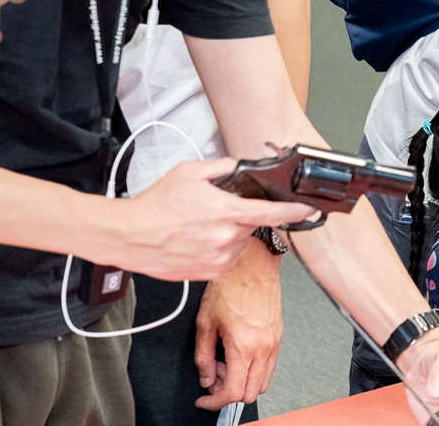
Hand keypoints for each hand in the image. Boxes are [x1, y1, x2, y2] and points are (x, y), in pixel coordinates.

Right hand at [114, 158, 314, 280]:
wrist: (130, 235)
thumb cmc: (155, 205)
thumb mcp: (189, 172)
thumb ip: (221, 167)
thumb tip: (237, 166)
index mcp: (226, 212)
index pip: (272, 213)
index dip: (294, 212)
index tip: (308, 211)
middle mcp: (227, 237)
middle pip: (251, 225)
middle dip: (239, 217)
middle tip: (212, 212)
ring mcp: (219, 258)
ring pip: (238, 243)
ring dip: (228, 235)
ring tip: (199, 228)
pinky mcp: (210, 273)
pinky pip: (226, 259)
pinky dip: (218, 250)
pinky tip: (197, 242)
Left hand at [193, 245, 283, 410]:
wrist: (252, 265)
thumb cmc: (231, 285)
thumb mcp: (205, 324)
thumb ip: (202, 357)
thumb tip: (205, 377)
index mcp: (244, 347)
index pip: (232, 392)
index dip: (214, 402)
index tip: (204, 399)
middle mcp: (263, 349)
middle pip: (250, 393)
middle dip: (228, 393)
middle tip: (212, 378)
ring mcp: (274, 344)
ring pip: (262, 383)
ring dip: (242, 382)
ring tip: (225, 364)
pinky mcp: (278, 337)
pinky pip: (269, 367)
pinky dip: (253, 370)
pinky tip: (238, 355)